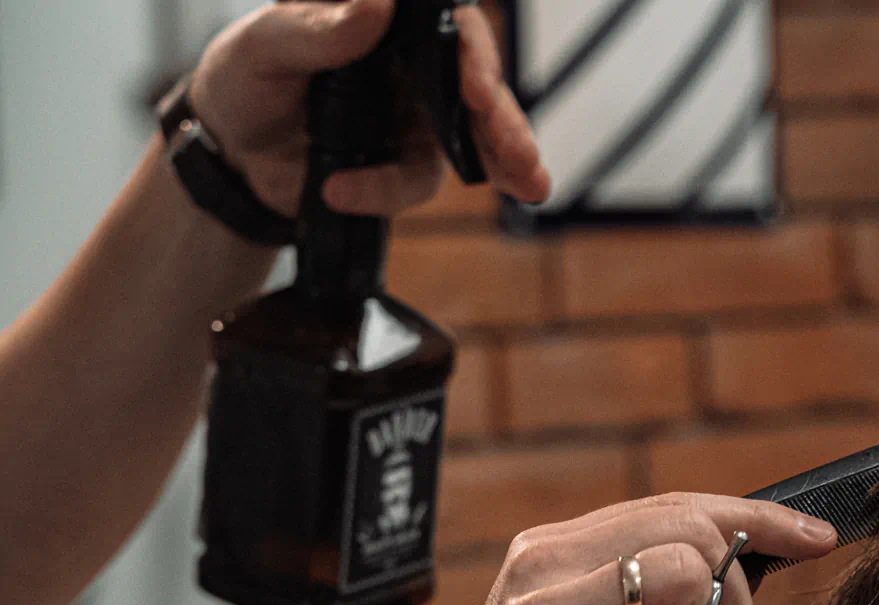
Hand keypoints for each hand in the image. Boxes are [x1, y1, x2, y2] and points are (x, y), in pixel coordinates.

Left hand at [188, 0, 548, 218]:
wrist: (231, 155)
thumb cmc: (245, 82)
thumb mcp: (263, 48)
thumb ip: (315, 30)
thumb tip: (375, 7)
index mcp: (385, 22)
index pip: (446, 24)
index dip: (474, 54)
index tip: (478, 87)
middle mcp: (411, 65)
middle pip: (477, 86)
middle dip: (505, 123)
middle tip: (521, 156)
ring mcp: (416, 118)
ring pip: (474, 140)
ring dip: (501, 164)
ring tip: (526, 186)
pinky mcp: (406, 165)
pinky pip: (416, 183)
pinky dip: (387, 193)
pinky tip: (344, 192)